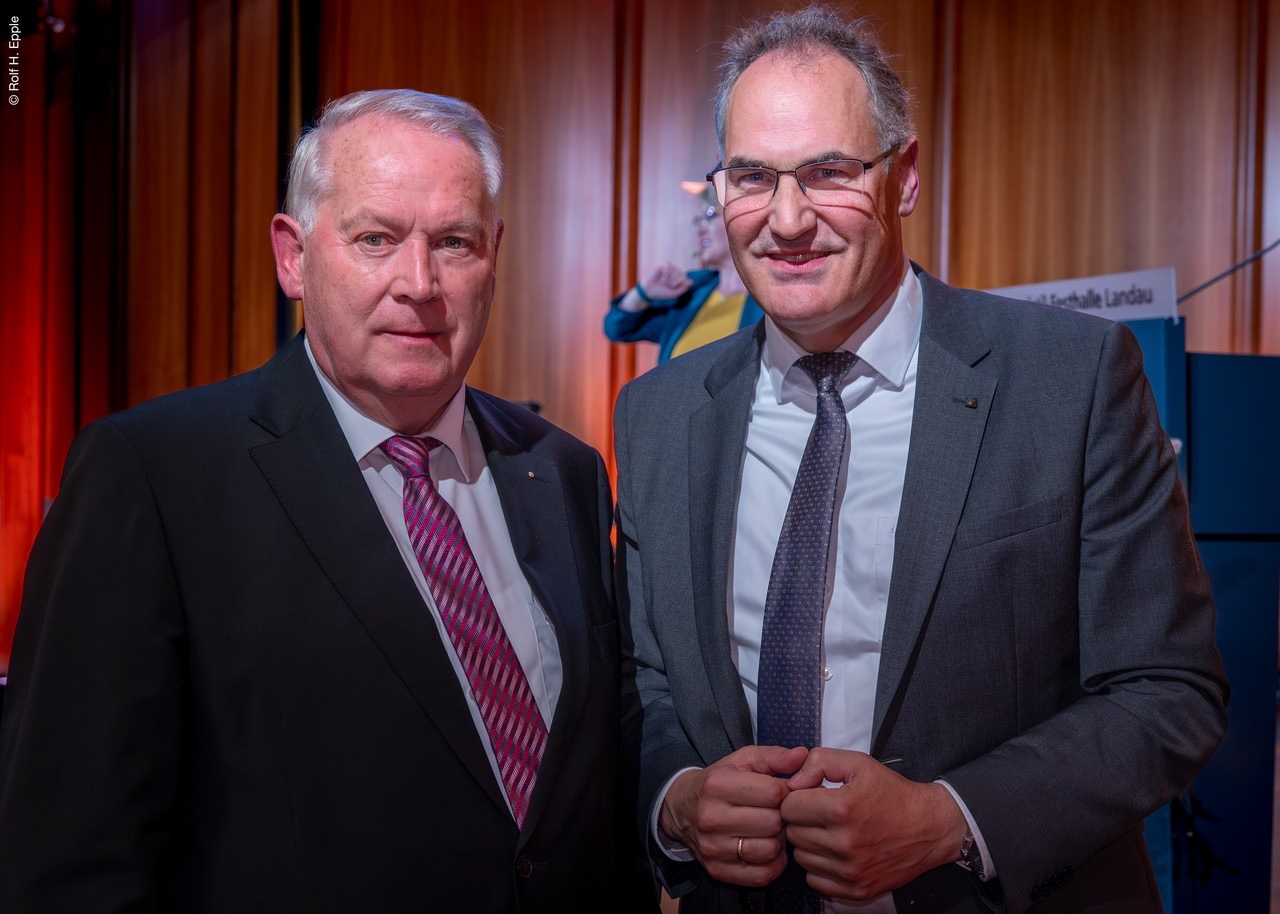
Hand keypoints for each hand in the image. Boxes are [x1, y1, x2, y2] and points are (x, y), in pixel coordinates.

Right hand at [639, 263, 692, 299]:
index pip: (685, 278)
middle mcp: (673, 275)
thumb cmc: (661, 293)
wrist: (649, 291)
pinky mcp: (662, 267)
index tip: (674, 287)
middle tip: (668, 285)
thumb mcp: (674, 293)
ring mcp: (668, 270)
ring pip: (675, 270)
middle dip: (675, 281)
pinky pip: (669, 267)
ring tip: (664, 282)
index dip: (681, 282)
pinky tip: (662, 278)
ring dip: (670, 278)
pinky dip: (666, 274)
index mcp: (677, 281)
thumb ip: (683, 289)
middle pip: (681, 274)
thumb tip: (691, 282)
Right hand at [659, 745, 807, 885]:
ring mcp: (712, 847)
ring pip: (770, 850)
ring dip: (777, 840)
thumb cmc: (720, 780)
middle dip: (781, 816)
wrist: (682, 808)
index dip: (785, 791)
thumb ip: (775, 756)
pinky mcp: (717, 870)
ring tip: (768, 829)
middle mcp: (711, 817)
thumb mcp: (743, 760)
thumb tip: (803, 755)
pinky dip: (772, 864)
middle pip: (773, 823)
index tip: (779, 791)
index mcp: (718, 785)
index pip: (774, 793)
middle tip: (774, 811)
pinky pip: (762, 875)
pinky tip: (764, 848)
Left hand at [781, 748, 967, 902]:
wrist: (931, 828)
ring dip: (810, 844)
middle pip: (793, 833)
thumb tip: (793, 782)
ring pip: (801, 858)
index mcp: (841, 809)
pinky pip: (815, 881)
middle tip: (822, 814)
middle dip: (802, 820)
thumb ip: (819, 761)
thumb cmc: (893, 794)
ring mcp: (850, 871)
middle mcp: (844, 843)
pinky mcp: (856, 890)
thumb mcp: (859, 763)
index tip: (811, 797)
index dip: (797, 798)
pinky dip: (820, 867)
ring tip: (830, 832)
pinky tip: (835, 852)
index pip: (789, 807)